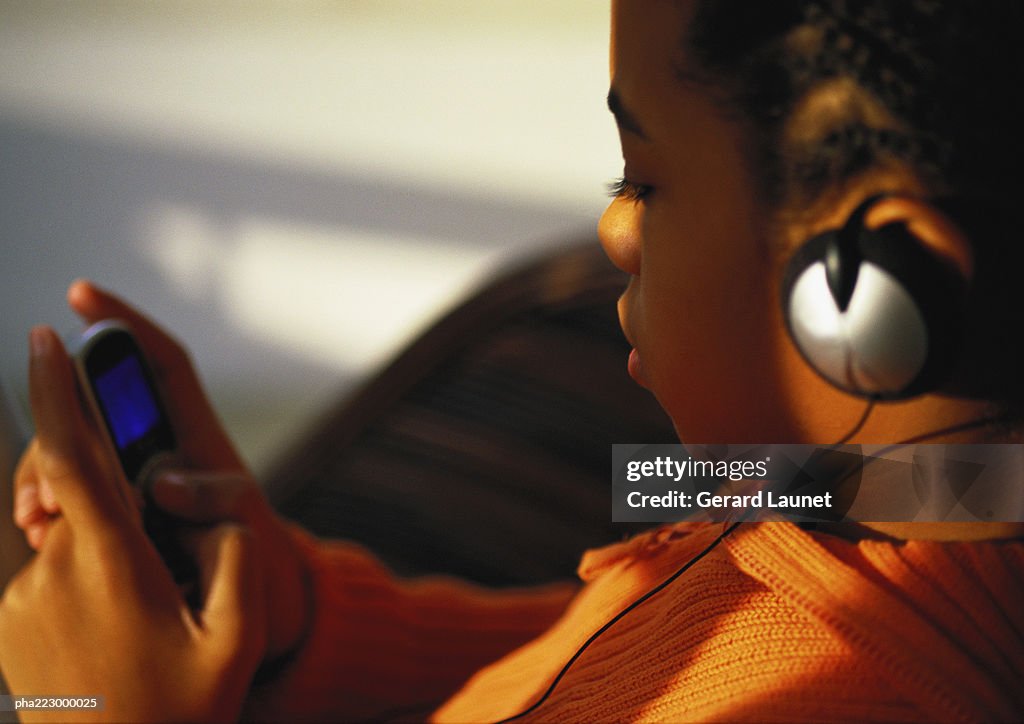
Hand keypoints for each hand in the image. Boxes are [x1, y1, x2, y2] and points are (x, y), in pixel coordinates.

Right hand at [11, 280, 308, 661]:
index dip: (126, 322)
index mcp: (197, 435)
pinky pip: (77, 491)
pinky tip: (39, 531)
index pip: (162, 361)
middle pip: (99, 408)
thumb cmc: (257, 559)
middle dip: (59, 423)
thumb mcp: (239, 522)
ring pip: (78, 450)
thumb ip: (209, 499)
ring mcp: (138, 479)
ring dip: (48, 470)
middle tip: (40, 476)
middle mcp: (162, 448)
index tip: (81, 294)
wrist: (258, 608)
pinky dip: (52, 503)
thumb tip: (161, 482)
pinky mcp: (122, 512)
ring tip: (36, 513)